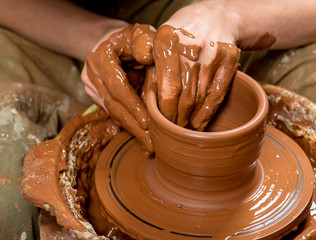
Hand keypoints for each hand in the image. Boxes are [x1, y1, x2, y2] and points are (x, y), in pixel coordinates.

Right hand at [81, 24, 155, 153]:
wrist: (116, 40)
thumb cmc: (134, 37)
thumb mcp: (142, 33)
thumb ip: (145, 42)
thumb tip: (146, 57)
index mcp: (100, 57)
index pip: (116, 86)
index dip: (132, 105)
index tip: (147, 122)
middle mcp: (92, 74)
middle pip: (113, 105)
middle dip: (134, 126)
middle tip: (152, 145)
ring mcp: (92, 87)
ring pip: (113, 113)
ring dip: (132, 131)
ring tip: (150, 148)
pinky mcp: (98, 96)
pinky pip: (114, 113)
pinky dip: (129, 125)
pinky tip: (142, 139)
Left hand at [152, 1, 240, 129]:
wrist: (215, 16)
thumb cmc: (182, 33)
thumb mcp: (160, 40)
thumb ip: (152, 67)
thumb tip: (148, 101)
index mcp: (167, 42)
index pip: (168, 88)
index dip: (166, 111)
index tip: (162, 123)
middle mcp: (191, 48)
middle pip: (185, 97)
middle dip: (177, 119)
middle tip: (172, 130)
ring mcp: (213, 55)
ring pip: (201, 98)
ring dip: (191, 119)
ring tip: (184, 130)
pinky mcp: (229, 60)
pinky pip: (218, 93)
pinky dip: (208, 112)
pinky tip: (200, 124)